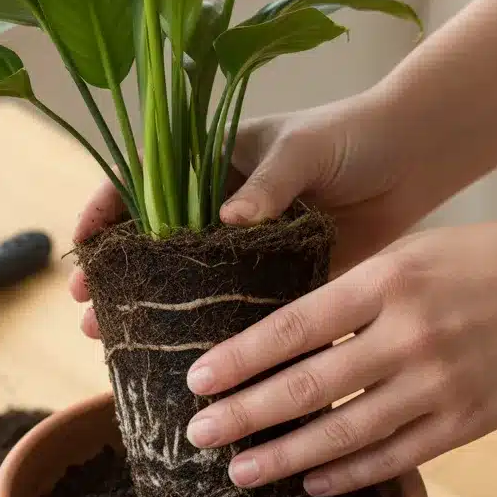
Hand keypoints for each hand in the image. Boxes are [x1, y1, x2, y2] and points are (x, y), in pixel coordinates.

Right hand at [70, 87, 424, 338]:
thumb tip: (229, 218)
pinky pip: (239, 308)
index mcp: (212, 161)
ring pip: (189, 284)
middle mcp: (220, 205)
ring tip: (117, 344)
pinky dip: (214, 333)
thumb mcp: (302, 148)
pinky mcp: (281, 277)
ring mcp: (248, 246)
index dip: (105, 213)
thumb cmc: (352, 136)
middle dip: (117, 278)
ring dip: (154, 314)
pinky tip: (189, 360)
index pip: (142, 182)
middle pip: (153, 244)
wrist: (413, 159)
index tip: (83, 247)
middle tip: (89, 314)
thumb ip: (266, 182)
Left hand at [182, 221, 496, 496]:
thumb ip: (350, 290)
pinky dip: (348, 473)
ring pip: (345, 433)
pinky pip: (394, 457)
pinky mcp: (466, 423)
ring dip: (285, 458)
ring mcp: (439, 384)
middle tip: (199, 435)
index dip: (240, 359)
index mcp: (388, 280)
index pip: (293, 327)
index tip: (198, 380)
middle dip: (245, 415)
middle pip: (307, 387)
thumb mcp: (411, 252)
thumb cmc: (484, 261)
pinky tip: (311, 484)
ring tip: (240, 472)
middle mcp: (409, 334)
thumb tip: (280, 332)